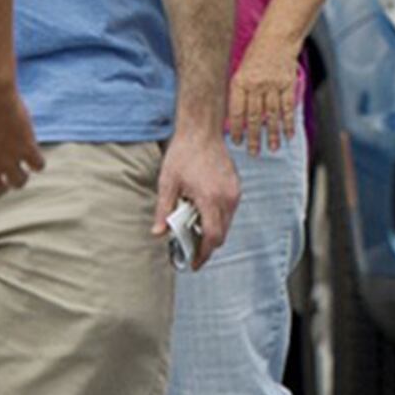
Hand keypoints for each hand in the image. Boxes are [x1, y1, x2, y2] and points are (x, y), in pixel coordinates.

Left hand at [154, 134, 242, 270]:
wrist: (202, 131)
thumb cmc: (184, 154)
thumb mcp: (168, 183)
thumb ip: (163, 210)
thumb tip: (158, 233)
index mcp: (211, 199)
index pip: (213, 237)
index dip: (204, 254)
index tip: (194, 263)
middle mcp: (227, 198)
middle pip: (221, 234)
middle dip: (207, 246)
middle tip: (191, 252)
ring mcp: (234, 192)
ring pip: (226, 223)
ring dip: (212, 231)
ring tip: (194, 231)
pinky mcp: (236, 187)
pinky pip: (229, 211)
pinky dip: (217, 218)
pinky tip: (202, 213)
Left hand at [225, 48, 302, 154]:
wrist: (277, 37)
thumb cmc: (256, 55)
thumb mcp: (241, 71)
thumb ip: (239, 93)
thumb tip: (237, 119)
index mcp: (240, 82)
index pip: (237, 111)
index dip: (236, 128)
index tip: (237, 143)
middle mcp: (256, 85)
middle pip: (255, 116)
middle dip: (254, 137)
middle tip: (255, 153)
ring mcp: (273, 85)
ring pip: (272, 114)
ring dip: (273, 133)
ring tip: (273, 149)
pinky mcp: (288, 84)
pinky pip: (288, 107)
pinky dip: (288, 122)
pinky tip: (289, 134)